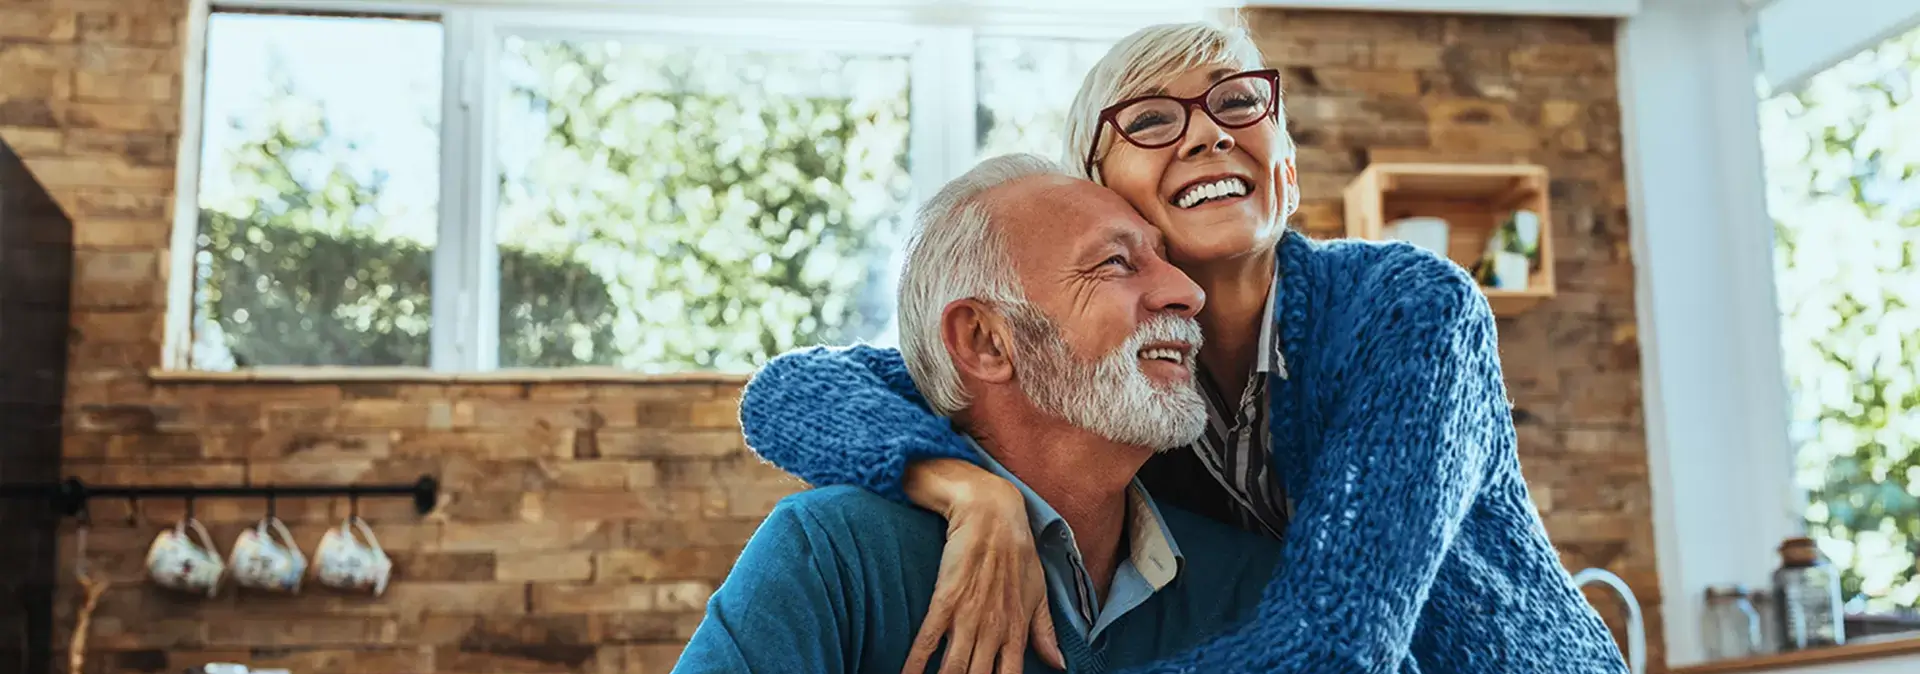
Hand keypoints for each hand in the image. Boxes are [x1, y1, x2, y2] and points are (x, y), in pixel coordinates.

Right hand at [900, 463, 1063, 673]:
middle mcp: (994, 629)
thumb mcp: (1038, 592)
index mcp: (1016, 630)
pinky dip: (915, 662)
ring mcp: (968, 615)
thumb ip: (1045, 632)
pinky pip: (928, 639)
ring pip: (953, 668)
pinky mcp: (945, 599)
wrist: (991, 512)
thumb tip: (1059, 664)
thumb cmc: (1018, 551)